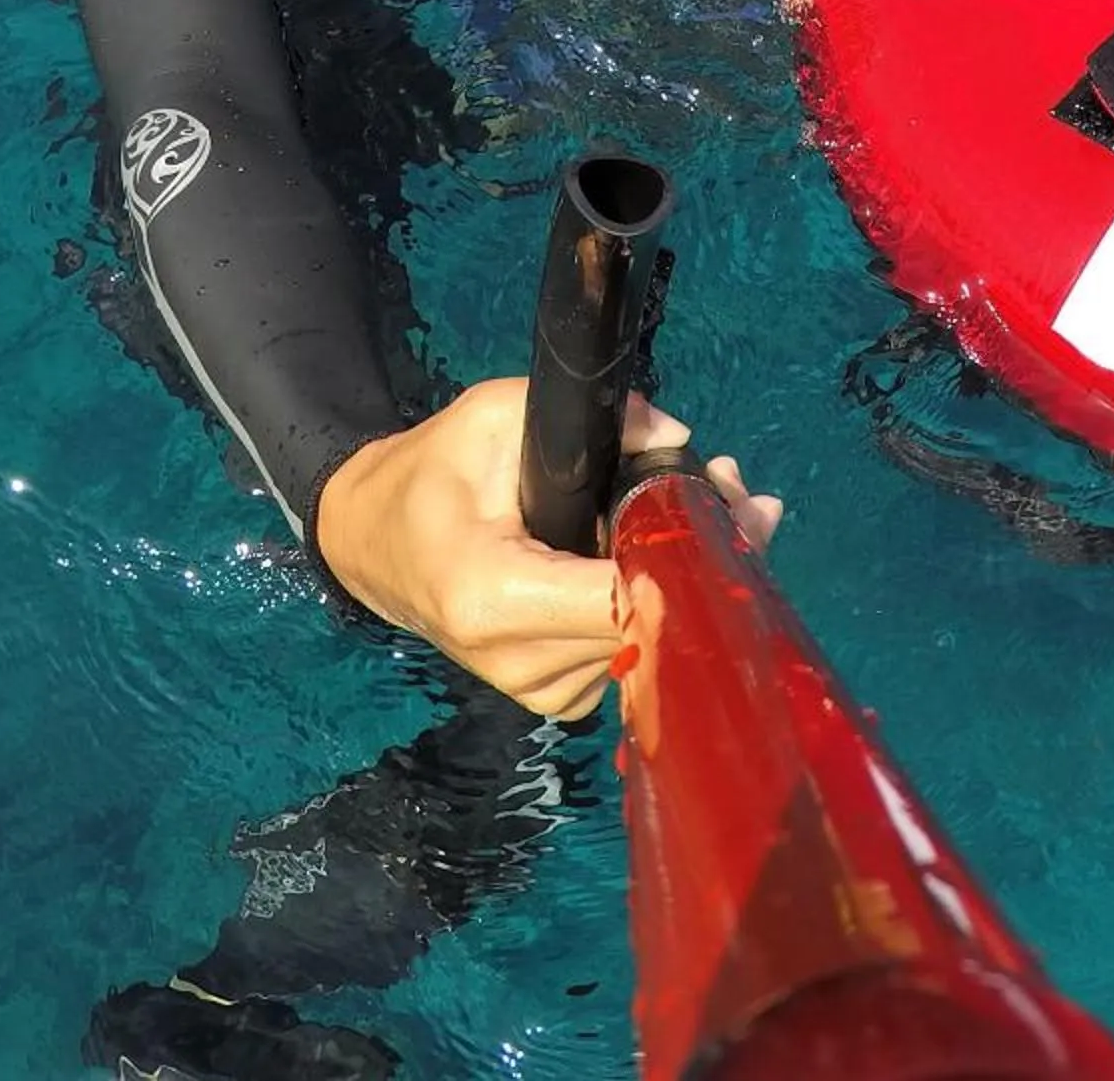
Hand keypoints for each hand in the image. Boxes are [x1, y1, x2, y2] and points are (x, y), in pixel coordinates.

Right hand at [313, 379, 781, 719]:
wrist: (376, 542)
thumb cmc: (431, 474)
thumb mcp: (493, 416)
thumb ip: (590, 423)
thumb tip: (676, 438)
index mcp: (493, 597)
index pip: (620, 599)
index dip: (680, 552)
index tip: (720, 498)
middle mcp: (519, 663)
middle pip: (652, 622)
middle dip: (704, 554)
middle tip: (737, 486)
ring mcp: (541, 691)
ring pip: (656, 641)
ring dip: (692, 574)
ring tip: (709, 502)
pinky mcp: (559, 698)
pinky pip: (638, 651)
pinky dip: (664, 602)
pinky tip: (672, 548)